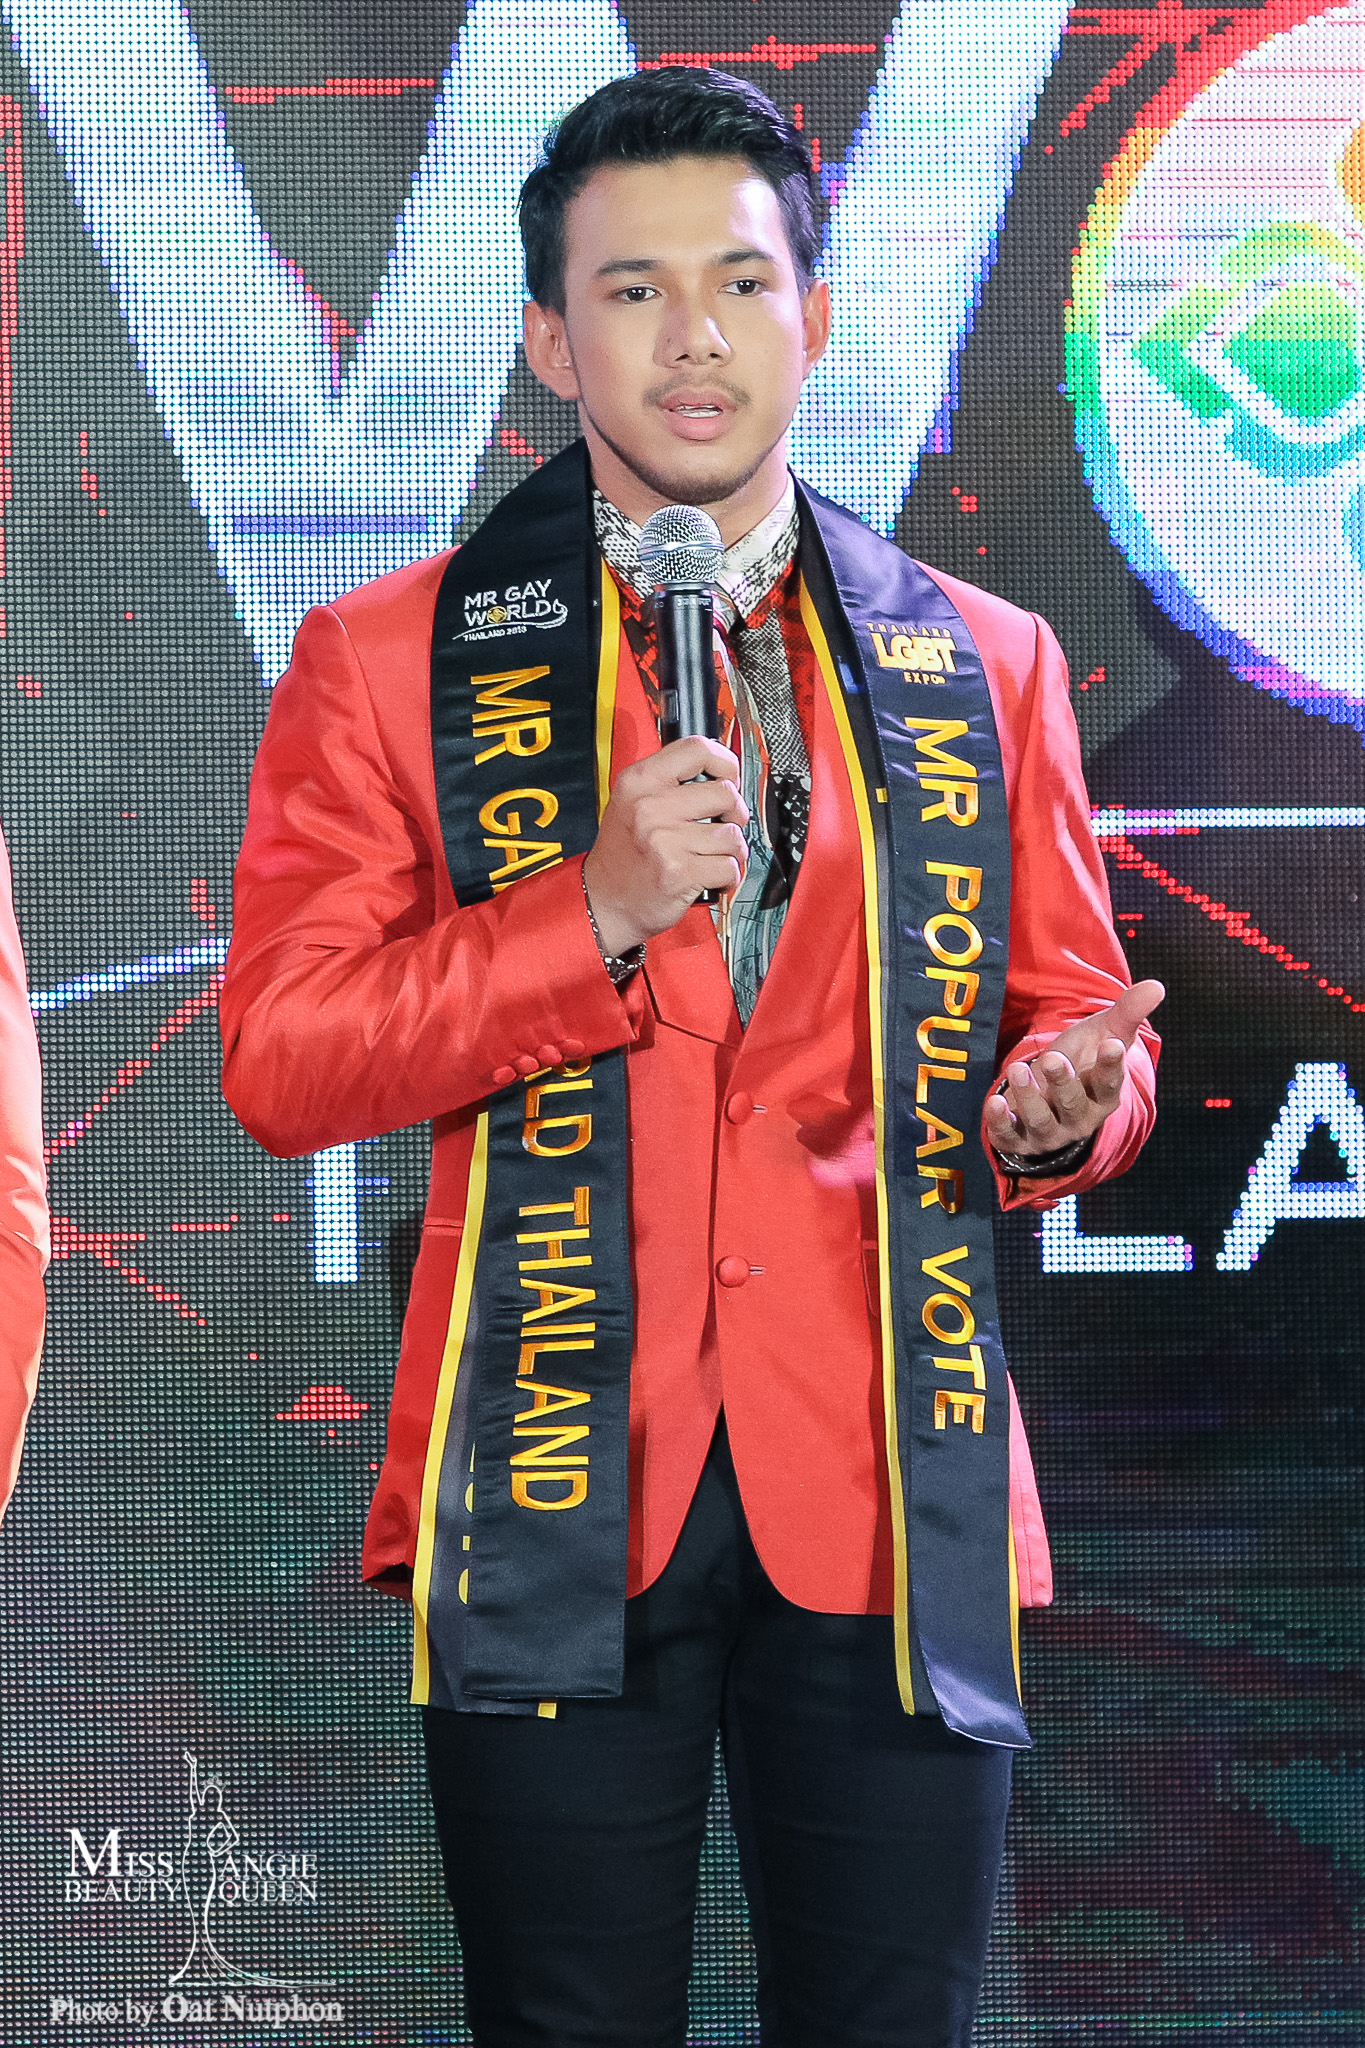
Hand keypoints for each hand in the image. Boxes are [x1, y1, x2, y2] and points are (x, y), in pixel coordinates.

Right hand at [582, 737, 748, 955]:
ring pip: (732, 834)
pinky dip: (729, 876)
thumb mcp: (631, 802)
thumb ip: (668, 782)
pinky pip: (729, 866)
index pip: (697, 749)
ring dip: (732, 850)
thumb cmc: (622, 854)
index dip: (725, 762)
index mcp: (639, 781)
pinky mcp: (679, 872)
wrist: (604, 900)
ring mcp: (663, 840)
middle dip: (734, 813)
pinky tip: (711, 876)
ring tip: (713, 856)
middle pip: (725, 793)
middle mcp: (649, 806)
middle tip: (722, 825)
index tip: (730, 777)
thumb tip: (720, 770)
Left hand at [983, 979, 1163, 1163]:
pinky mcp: (1020, 1139)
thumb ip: (1128, 1014)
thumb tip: (1157, 986)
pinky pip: (1010, 1136)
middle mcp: (1079, 1118)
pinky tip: (994, 1102)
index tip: (1111, 1044)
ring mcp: (1050, 1132)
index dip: (1111, 1066)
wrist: (1049, 1094)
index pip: (1110, 1084)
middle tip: (1053, 1057)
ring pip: (1042, 1120)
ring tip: (1018, 1068)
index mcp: (1104, 1096)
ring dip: (1030, 1097)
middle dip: (1063, 1082)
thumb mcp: (1104, 1035)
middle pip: (1073, 1103)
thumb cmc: (1082, 1061)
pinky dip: (1001, 1123)